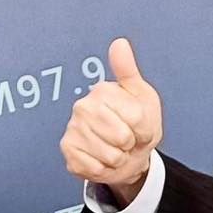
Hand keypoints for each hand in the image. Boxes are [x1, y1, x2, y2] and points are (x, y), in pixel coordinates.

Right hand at [59, 37, 163, 203]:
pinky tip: (102, 159)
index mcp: (102, 91)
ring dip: (118, 158)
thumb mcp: (142, 96)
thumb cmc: (137, 123)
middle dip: (130, 143)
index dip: (144, 128)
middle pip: (121, 137)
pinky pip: (95, 168)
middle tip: (127, 138)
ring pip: (109, 155)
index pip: (135, 118)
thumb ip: (129, 71)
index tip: (139, 124)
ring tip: (116, 148)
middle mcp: (82, 107)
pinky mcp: (68, 151)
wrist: (128, 152)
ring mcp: (73, 129)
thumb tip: (119, 43)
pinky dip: (104, 169)